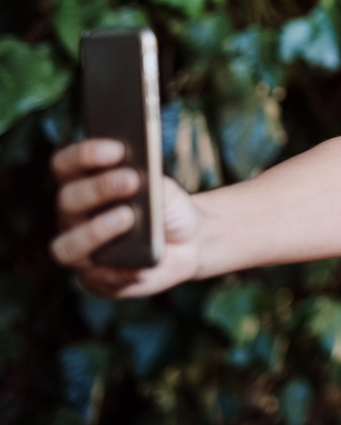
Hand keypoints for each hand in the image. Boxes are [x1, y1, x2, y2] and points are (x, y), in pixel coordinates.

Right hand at [50, 139, 203, 297]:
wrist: (188, 240)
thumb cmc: (166, 204)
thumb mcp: (165, 189)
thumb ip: (151, 185)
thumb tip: (142, 185)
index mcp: (82, 183)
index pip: (66, 164)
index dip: (85, 154)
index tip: (118, 148)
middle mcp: (73, 216)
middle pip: (68, 200)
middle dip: (99, 188)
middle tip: (132, 179)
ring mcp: (81, 250)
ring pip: (68, 245)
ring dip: (96, 231)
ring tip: (128, 217)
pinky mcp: (96, 280)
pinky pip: (100, 278)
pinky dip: (122, 270)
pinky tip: (141, 263)